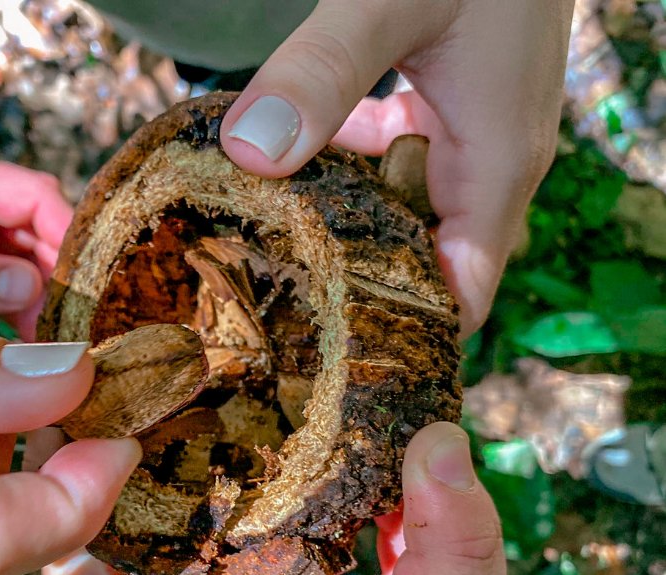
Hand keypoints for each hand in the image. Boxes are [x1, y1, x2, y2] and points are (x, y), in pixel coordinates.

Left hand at [0, 145, 73, 339]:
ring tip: (60, 351)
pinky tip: (27, 355)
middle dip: (66, 277)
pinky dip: (21, 319)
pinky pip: (4, 289)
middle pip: (39, 233)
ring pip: (28, 265)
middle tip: (84, 332)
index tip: (100, 284)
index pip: (32, 195)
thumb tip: (33, 287)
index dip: (72, 234)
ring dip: (48, 305)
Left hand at [220, 0, 575, 333]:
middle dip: (354, 296)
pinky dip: (339, 178)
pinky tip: (283, 178)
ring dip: (338, 236)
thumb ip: (326, 72)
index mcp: (494, 164)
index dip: (405, 338)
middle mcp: (483, 164)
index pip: (464, 295)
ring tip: (261, 267)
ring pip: (398, 218)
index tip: (325, 364)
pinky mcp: (434, 107)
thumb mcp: (395, 1)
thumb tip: (252, 156)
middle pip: (422, 267)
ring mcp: (459, 136)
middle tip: (269, 326)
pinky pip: (384, 168)